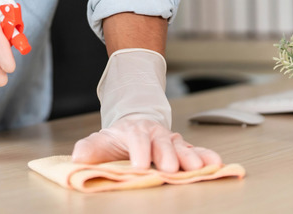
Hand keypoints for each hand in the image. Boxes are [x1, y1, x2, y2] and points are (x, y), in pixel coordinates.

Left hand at [71, 117, 221, 171]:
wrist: (137, 125)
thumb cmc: (119, 139)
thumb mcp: (102, 141)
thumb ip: (91, 148)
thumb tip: (77, 157)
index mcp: (135, 131)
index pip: (137, 138)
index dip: (139, 151)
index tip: (140, 165)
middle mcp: (156, 134)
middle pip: (163, 142)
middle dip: (168, 155)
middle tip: (170, 168)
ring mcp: (172, 141)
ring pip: (183, 146)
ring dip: (191, 157)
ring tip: (197, 168)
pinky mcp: (184, 149)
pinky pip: (197, 151)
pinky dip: (207, 157)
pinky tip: (215, 164)